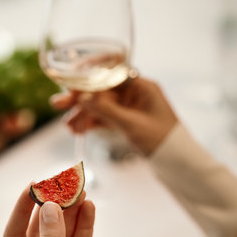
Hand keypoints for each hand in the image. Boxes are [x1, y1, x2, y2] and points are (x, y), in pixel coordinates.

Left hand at [3, 187, 107, 236]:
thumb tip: (49, 206)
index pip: (14, 234)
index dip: (21, 209)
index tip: (32, 186)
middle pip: (41, 230)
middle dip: (51, 207)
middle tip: (60, 185)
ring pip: (63, 233)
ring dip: (71, 213)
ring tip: (80, 191)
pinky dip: (85, 225)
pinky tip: (89, 208)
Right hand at [51, 75, 177, 154]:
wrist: (178, 164)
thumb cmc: (163, 141)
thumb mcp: (132, 125)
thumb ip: (106, 110)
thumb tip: (81, 98)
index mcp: (141, 86)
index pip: (109, 73)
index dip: (88, 75)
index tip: (69, 80)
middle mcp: (134, 93)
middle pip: (100, 90)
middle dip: (79, 98)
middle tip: (57, 104)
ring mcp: (129, 108)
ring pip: (99, 106)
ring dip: (83, 114)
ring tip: (68, 127)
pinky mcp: (126, 122)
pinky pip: (104, 118)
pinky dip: (91, 124)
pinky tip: (77, 131)